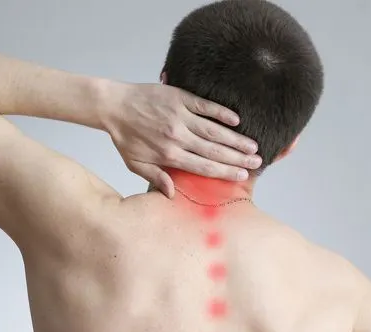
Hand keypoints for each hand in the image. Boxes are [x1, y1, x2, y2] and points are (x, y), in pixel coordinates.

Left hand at [102, 81, 261, 196]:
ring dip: (235, 139)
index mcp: (169, 155)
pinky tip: (236, 120)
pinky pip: (205, 106)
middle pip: (213, 151)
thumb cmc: (125, 137)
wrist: (113, 106)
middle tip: (257, 162)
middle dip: (237, 158)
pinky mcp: (179, 98)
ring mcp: (180, 116)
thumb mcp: (135, 164)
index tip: (242, 176)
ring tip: (253, 146)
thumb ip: (156, 178)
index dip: (225, 172)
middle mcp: (177, 137)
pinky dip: (221, 113)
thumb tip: (172, 194)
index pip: (203, 167)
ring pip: (213, 130)